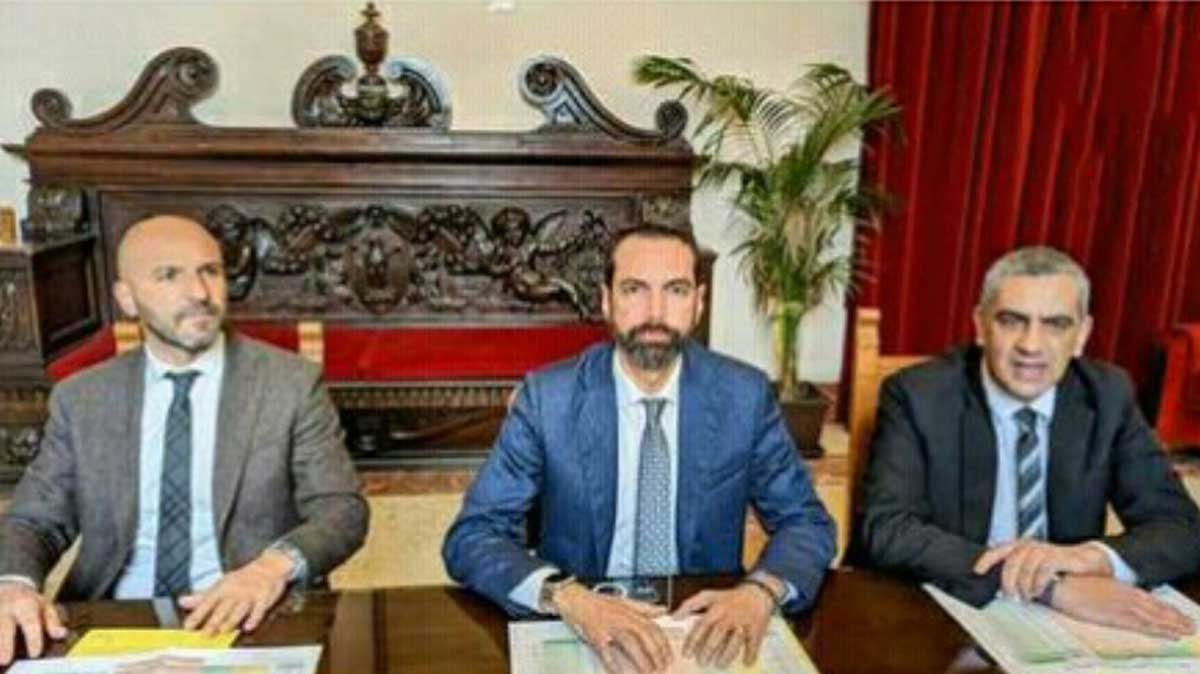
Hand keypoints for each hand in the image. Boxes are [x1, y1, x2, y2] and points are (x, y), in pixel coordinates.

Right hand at [0, 581, 66, 664]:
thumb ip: (52, 621)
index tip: (35, 654)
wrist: (9, 586)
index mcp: (25, 604)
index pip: (29, 622)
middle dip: (5, 643)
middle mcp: (7, 607)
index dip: (33, 638)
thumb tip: (61, 634)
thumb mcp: (44, 606)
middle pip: (4, 626)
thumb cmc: (29, 601)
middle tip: (5, 660)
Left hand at [178, 549, 292, 634]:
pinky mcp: (264, 597)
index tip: (187, 626)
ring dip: (232, 619)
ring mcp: (250, 594)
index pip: (207, 602)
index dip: (197, 615)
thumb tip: (182, 602)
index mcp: (222, 588)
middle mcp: (235, 591)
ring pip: (240, 609)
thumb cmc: (242, 579)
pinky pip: (259, 609)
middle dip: (213, 621)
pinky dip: (254, 618)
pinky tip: (248, 626)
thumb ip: (202, 596)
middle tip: (204, 634)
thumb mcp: (220, 584)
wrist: (268, 566)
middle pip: (223, 608)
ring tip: (223, 630)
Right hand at [554, 583, 670, 673]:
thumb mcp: (624, 601)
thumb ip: (644, 607)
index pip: (653, 627)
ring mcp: (609, 628)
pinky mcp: (596, 637)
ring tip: (648, 672)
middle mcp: (623, 619)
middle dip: (656, 652)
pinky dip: (613, 665)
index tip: (668, 656)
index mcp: (631, 612)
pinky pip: (607, 653)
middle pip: (645, 636)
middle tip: (662, 667)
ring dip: (641, 659)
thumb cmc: (599, 602)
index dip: (663, 643)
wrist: (575, 599)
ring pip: (630, 644)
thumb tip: (663, 609)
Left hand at [673, 583, 773, 668]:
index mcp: (716, 608)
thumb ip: (689, 605)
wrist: (756, 593)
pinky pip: (753, 644)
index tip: (687, 654)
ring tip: (719, 665)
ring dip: (725, 656)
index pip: (701, 627)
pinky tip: (746, 662)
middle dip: (707, 651)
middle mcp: (728, 616)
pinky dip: (750, 654)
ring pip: (733, 643)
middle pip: (716, 637)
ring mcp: (743, 623)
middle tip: (701, 662)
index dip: (693, 642)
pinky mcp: (756, 629)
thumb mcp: (708, 595)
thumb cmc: (728, 598)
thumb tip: (673, 617)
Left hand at [974, 540, 1112, 599]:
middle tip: (1009, 595)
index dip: (986, 560)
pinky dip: (1038, 582)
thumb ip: (1018, 576)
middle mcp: (1031, 546)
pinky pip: (1044, 567)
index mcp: (1021, 548)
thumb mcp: (1033, 572)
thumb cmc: (1058, 570)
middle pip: (1010, 560)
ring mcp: (1045, 549)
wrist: (1086, 564)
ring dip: (1023, 584)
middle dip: (1007, 580)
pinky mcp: (1059, 556)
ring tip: (1026, 596)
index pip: (998, 550)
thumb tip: (999, 589)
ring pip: (1026, 565)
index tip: (977, 571)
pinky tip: (1038, 592)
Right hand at [1050, 575, 1194, 638]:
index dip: (1166, 608)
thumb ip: (1110, 589)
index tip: (1179, 615)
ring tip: (1187, 630)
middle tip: (1191, 625)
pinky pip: (1143, 625)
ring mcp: (1122, 606)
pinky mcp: (1116, 617)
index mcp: (1121, 587)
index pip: (1149, 600)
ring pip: (1154, 617)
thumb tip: (1116, 591)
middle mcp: (1126, 597)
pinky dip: (1159, 630)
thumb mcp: (1095, 583)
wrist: (1060, 583)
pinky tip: (1170, 634)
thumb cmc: (1073, 582)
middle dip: (1175, 618)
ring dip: (1173, 624)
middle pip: (1156, 609)